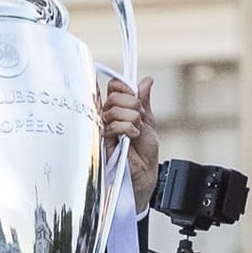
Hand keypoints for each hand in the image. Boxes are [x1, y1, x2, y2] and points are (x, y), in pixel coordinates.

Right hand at [102, 76, 158, 213]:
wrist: (145, 172)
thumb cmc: (144, 151)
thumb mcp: (148, 121)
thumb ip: (144, 100)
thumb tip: (146, 80)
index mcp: (118, 109)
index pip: (113, 87)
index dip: (124, 87)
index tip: (136, 96)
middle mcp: (108, 117)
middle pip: (113, 97)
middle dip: (131, 104)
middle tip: (140, 117)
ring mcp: (104, 129)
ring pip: (112, 110)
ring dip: (131, 118)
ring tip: (137, 130)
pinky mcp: (102, 142)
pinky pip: (111, 126)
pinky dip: (126, 127)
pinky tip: (133, 135)